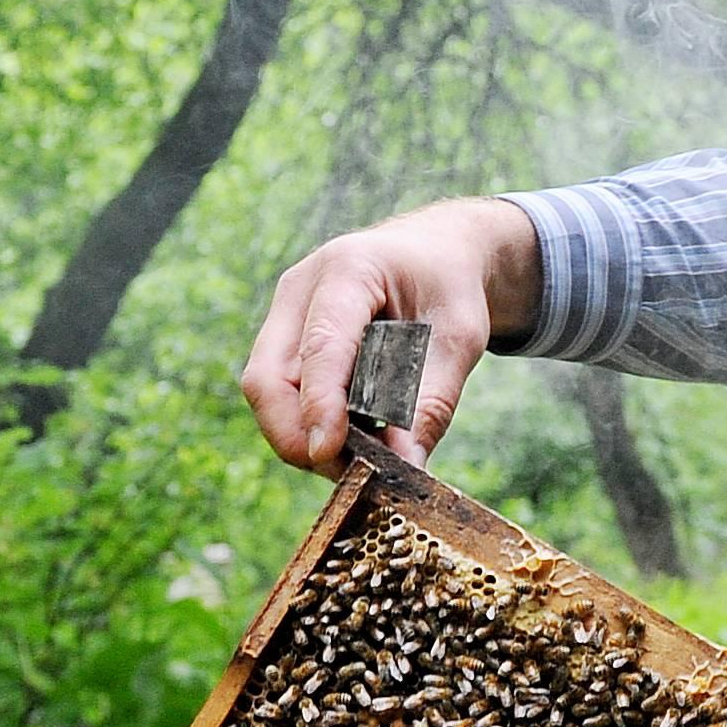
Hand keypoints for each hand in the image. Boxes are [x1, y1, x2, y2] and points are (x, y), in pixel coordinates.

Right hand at [240, 197, 539, 472]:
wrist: (436, 253)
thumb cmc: (449, 286)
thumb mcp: (460, 338)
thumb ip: (432, 401)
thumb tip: (405, 467)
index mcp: (349, 270)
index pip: (321, 346)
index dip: (320, 404)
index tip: (329, 453)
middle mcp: (301, 288)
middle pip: (269, 377)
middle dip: (298, 435)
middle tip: (350, 473)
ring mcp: (285, 313)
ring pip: (266, 392)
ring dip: (301, 436)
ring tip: (359, 457)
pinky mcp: (284, 338)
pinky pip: (279, 393)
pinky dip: (306, 424)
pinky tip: (350, 437)